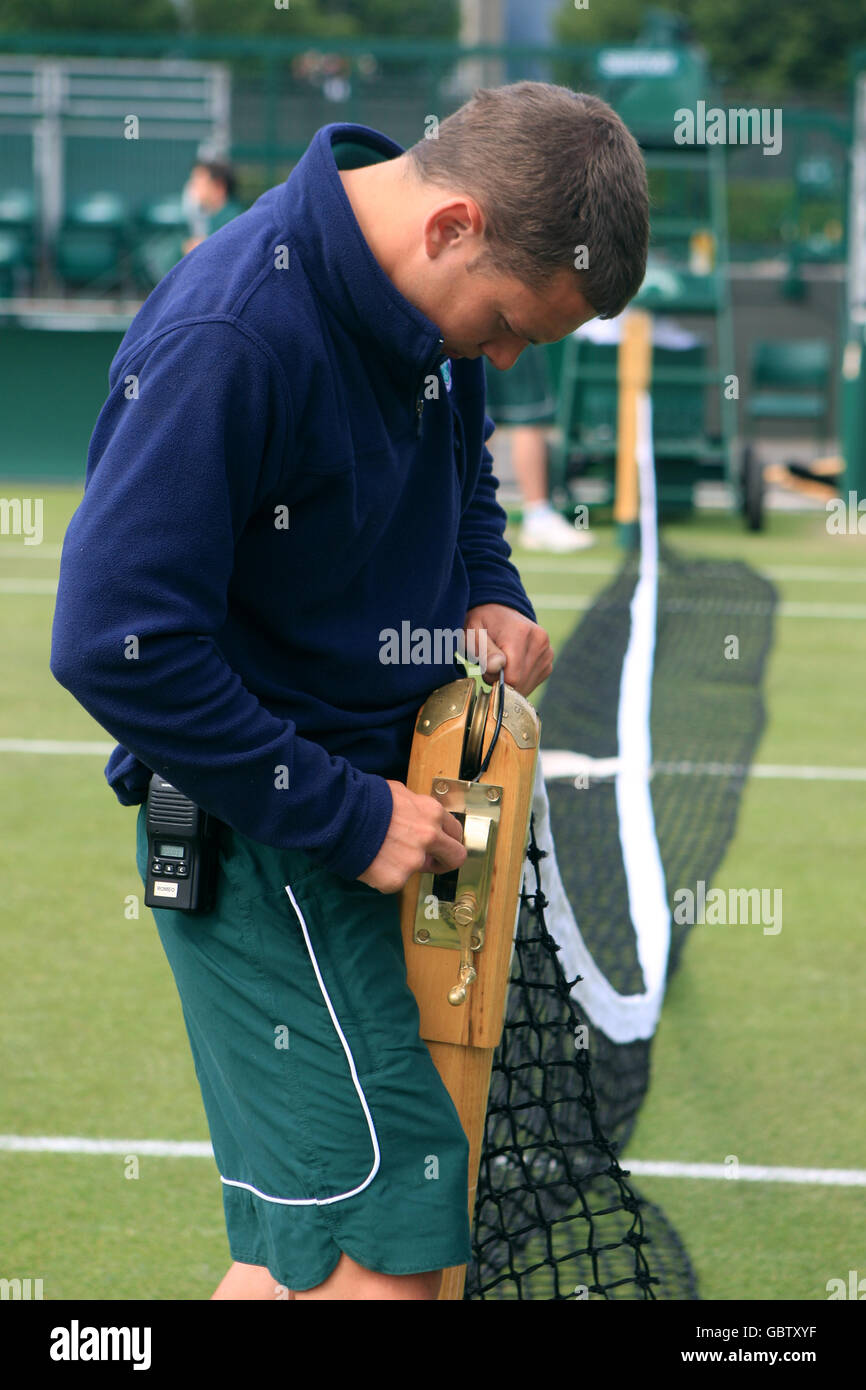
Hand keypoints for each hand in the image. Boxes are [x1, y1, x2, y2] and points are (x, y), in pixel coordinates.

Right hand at [357, 779, 466, 893]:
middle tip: (433, 862)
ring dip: (406, 864)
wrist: (340, 815)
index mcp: (432, 813)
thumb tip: (418, 815)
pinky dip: (384, 874)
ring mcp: (414, 860)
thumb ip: (416, 807)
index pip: (455, 832)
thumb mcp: (398, 793)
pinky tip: (371, 860)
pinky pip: (395, 880)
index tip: (442, 845)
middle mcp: (429, 837)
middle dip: (446, 861)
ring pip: (419, 869)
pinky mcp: (396, 879)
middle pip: (454, 858)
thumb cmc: (364, 799)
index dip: (448, 839)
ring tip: (383, 852)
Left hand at [464, 603, 552, 695]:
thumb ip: (483, 650)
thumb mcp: (473, 632)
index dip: (494, 679)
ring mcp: (547, 651)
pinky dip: (519, 680)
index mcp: (521, 632)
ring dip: (510, 681)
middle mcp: (539, 641)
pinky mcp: (548, 660)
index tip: (486, 667)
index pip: (512, 677)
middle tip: (491, 664)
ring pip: (527, 685)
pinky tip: (511, 665)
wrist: (499, 611)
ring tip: (501, 663)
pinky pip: (532, 682)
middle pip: (520, 683)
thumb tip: (497, 667)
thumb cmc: (482, 623)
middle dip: (502, 681)